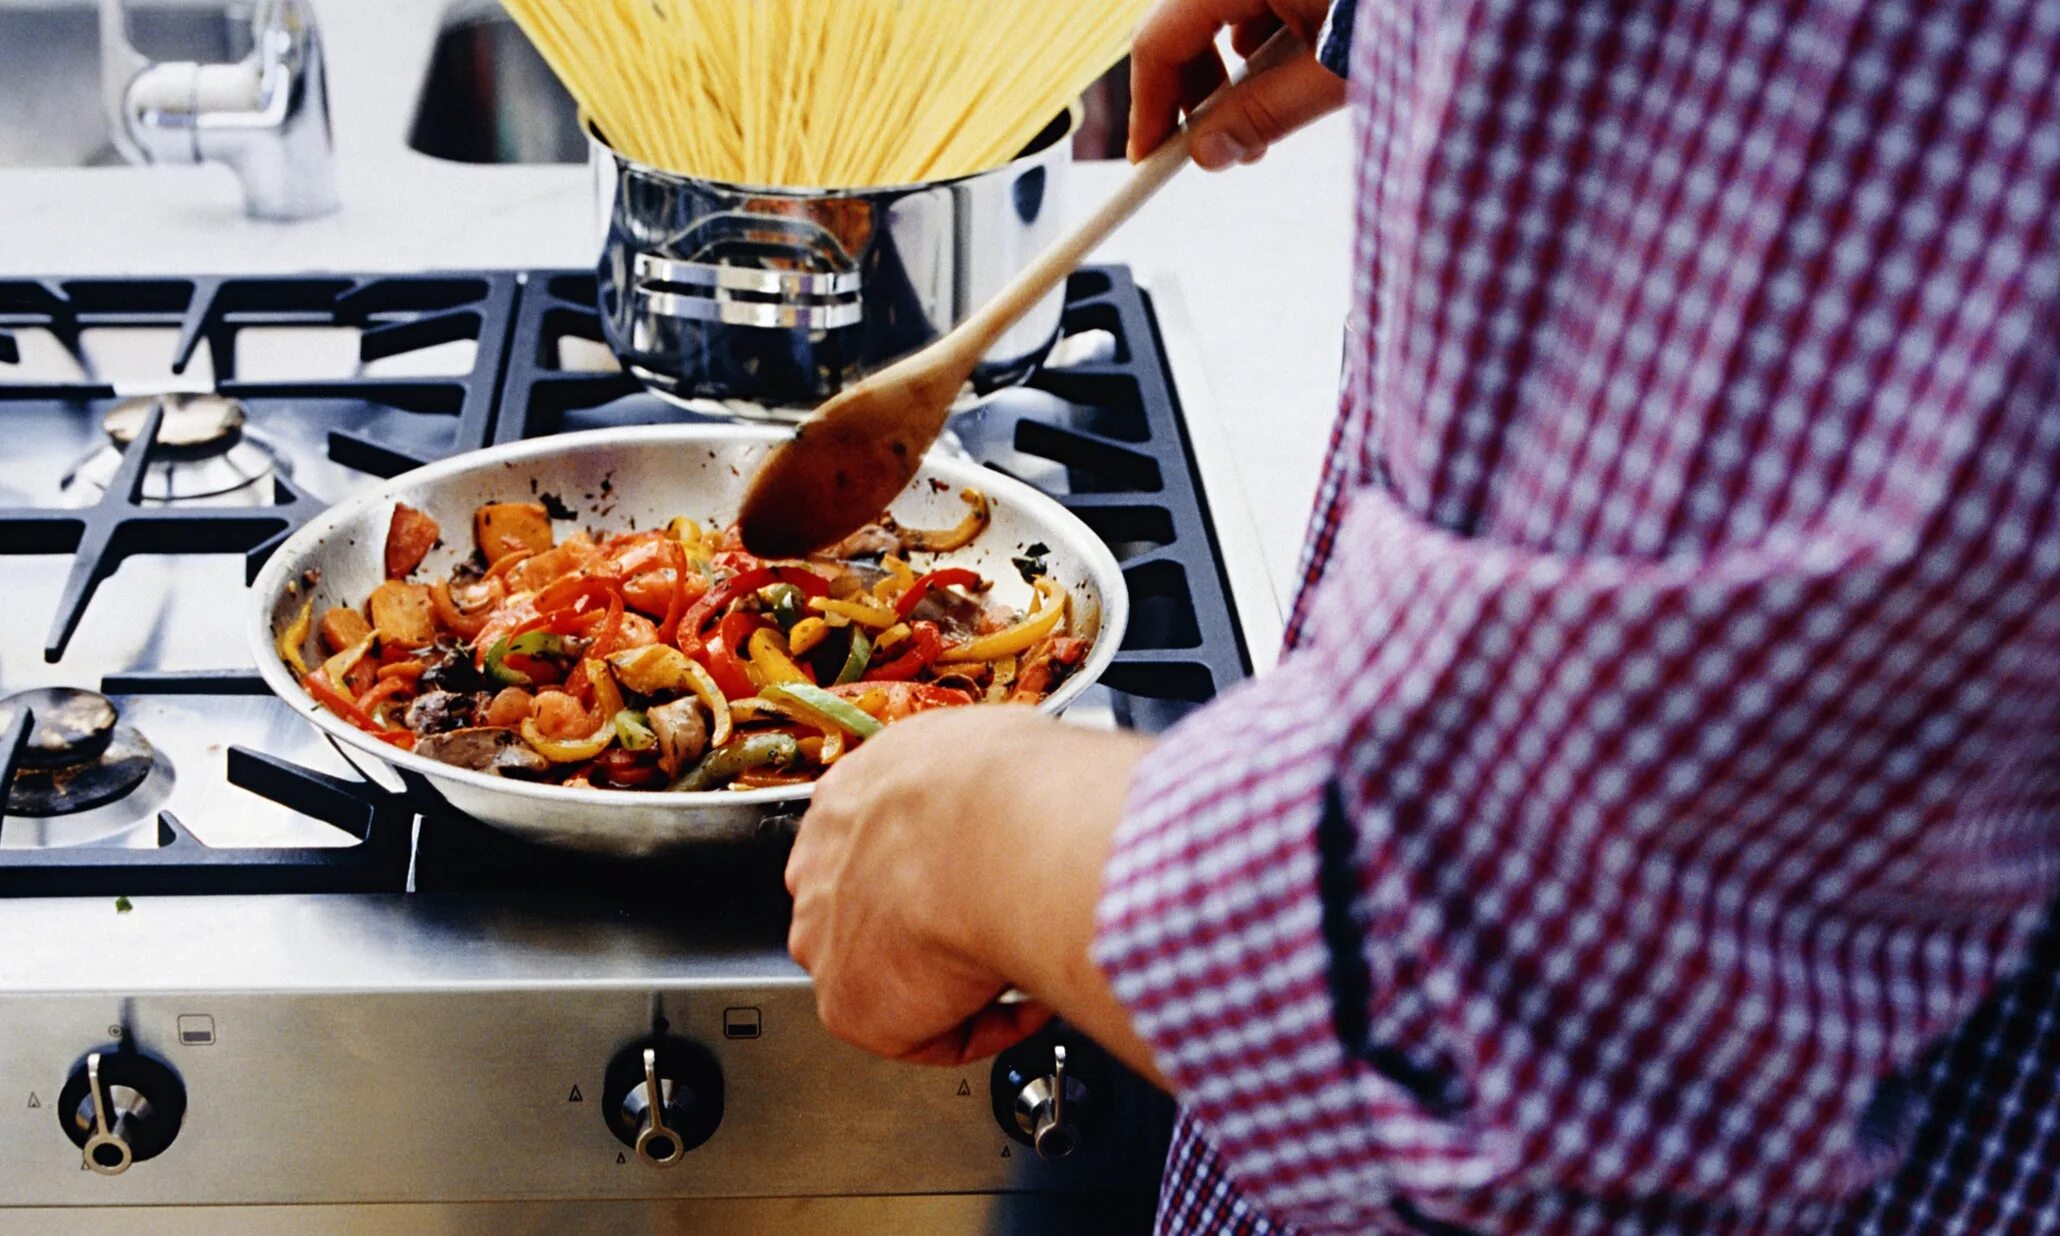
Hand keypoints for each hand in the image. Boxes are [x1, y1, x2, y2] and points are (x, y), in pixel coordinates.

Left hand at [785, 705, 1160, 1076]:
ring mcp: (827, 934)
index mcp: (852, 793)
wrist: (1004, 835)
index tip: (991, 880)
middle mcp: (821, 862)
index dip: (941, 870)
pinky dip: (984, 1027)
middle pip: (875, 910)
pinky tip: (1029, 1000)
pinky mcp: (850, 1004)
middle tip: (1005, 927)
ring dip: (957, 978)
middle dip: (938, 926)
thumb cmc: (1011, 785)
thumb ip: (984, 784)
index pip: (880, 841)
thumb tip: (1027, 791)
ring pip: (896, 974)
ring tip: (1024, 963)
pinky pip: (926, 1036)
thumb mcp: (994, 748)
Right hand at [1129, 0, 1347, 169]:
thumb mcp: (1337, 70)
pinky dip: (1261, 39)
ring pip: (1217, 13)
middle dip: (1193, 92)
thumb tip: (1207, 153)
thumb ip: (1268, 111)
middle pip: (1181, 25)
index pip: (1158, 40)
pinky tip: (1291, 69)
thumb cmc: (1423, 2)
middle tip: (1211, 147)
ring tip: (1265, 116)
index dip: (1147, 105)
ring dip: (1230, 70)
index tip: (1147, 159)